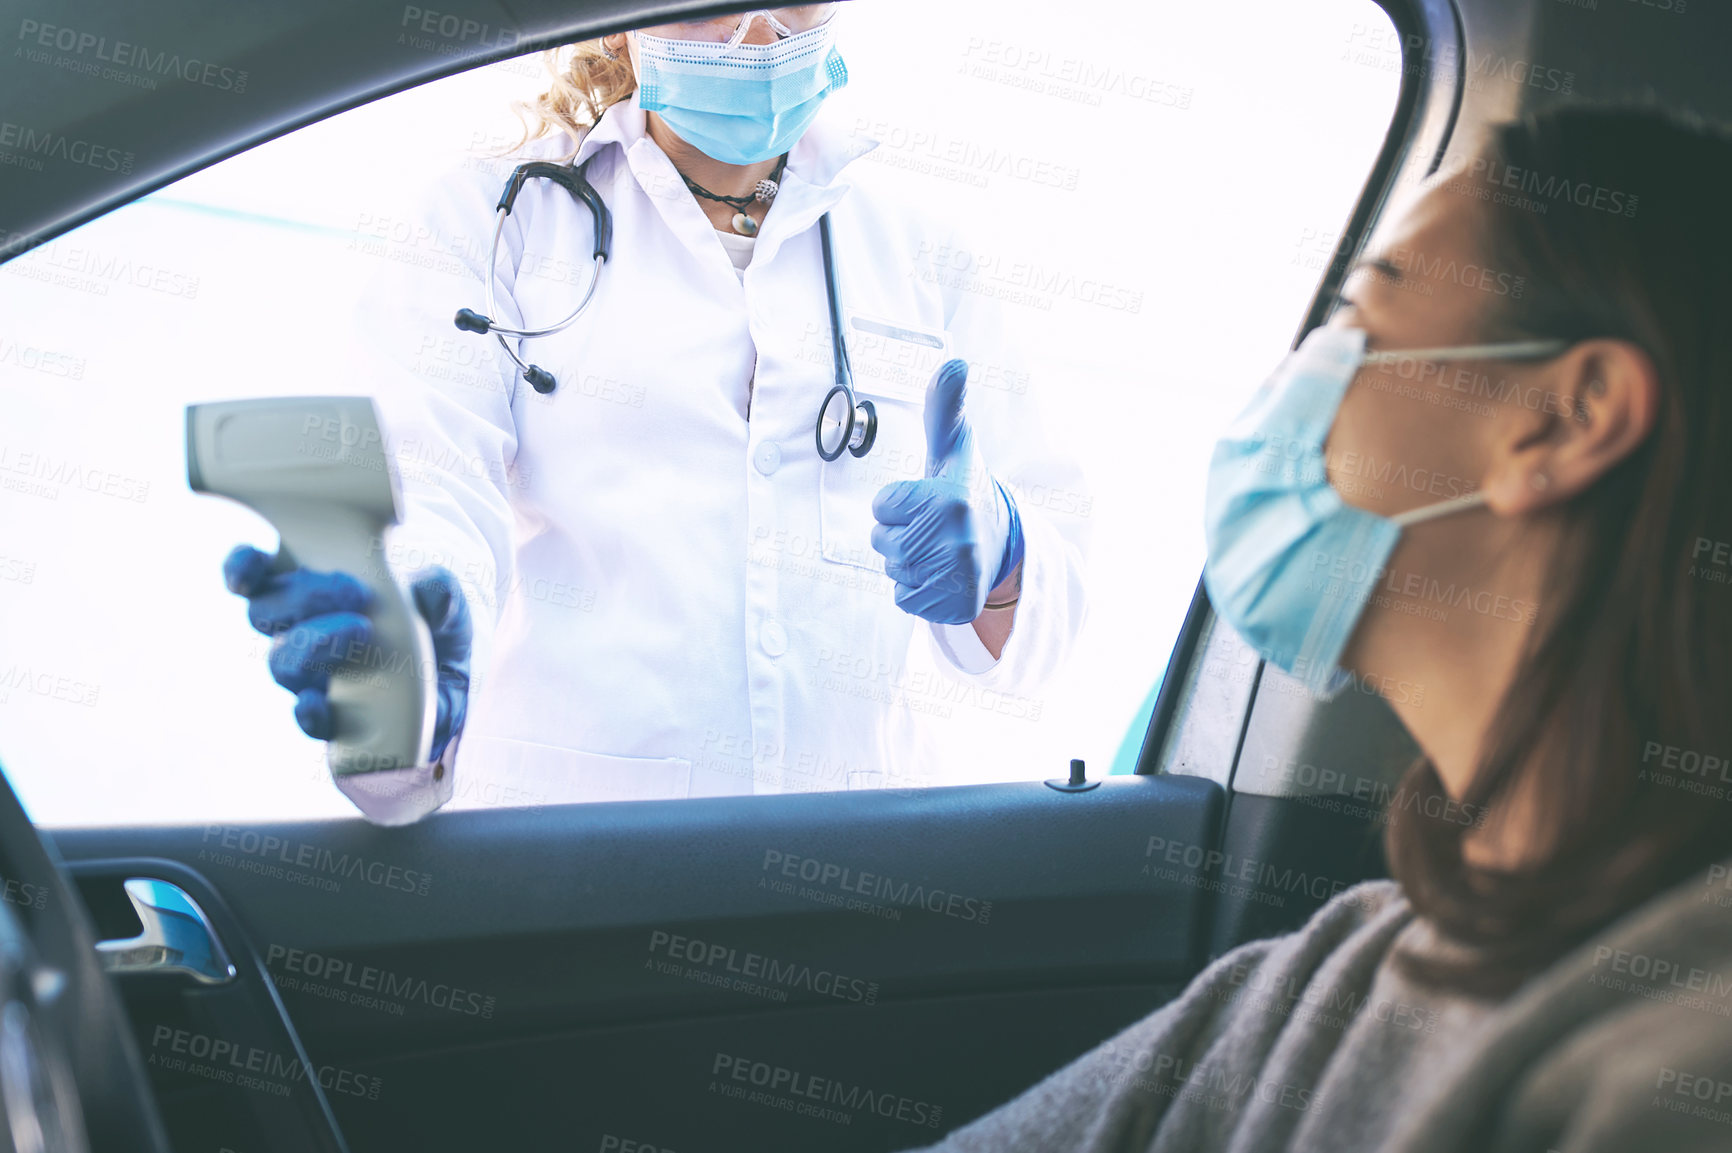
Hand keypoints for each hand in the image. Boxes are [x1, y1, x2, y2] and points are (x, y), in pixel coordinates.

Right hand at [223, 546, 471, 759]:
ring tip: (359, 631)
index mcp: (317, 591)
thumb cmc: (435, 629)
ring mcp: (315, 677)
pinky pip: (309, 721)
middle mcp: (304, 632)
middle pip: (265, 614)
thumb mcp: (447, 601)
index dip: (244, 568)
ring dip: (310, 644)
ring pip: (282, 664)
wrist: (455, 686)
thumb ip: (439, 589)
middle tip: (354, 592)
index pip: (260, 576)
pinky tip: (320, 702)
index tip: (252, 565)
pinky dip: (309, 713)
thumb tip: (428, 587)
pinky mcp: (336, 720)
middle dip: (301, 597)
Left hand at [870, 359, 1023, 624]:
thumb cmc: (963, 488)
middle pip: (883, 541)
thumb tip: (955, 361)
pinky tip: (940, 576)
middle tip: (932, 527)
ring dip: (906, 562)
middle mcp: (956, 540)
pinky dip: (916, 591)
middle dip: (898, 534)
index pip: (883, 506)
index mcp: (950, 499)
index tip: (926, 499)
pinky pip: (904, 600)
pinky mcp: (955, 607)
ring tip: (937, 550)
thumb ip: (945, 407)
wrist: (1001, 542)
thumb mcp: (953, 448)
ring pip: (893, 571)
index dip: (897, 503)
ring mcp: (958, 577)